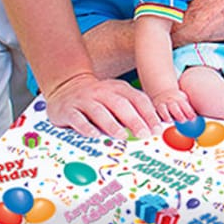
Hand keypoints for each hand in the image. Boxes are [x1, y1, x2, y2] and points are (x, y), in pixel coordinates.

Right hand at [44, 71, 160, 139]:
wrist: (66, 87)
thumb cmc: (98, 99)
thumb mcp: (116, 99)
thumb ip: (131, 111)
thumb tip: (151, 129)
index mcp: (118, 88)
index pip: (137, 99)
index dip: (149, 114)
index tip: (157, 128)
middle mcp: (102, 92)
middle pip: (121, 105)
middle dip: (134, 120)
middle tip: (144, 134)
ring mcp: (85, 100)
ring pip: (100, 111)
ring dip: (112, 124)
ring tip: (122, 136)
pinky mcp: (69, 110)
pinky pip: (78, 119)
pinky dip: (87, 127)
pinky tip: (94, 135)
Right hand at [149, 87, 196, 123]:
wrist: (163, 93)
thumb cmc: (177, 100)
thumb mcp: (184, 101)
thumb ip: (189, 110)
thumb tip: (199, 120)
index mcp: (180, 99)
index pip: (185, 105)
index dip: (189, 112)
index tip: (193, 118)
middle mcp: (170, 102)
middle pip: (174, 107)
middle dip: (178, 114)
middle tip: (183, 120)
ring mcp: (162, 105)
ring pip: (163, 109)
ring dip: (166, 115)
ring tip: (169, 120)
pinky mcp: (154, 110)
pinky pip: (154, 114)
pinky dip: (155, 118)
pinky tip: (157, 122)